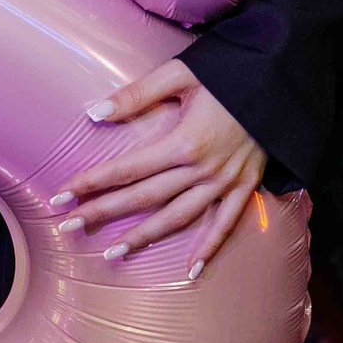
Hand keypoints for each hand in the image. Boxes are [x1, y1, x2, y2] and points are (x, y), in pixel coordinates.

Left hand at [55, 60, 265, 279]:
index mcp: (183, 141)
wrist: (282, 78)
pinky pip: (226, 225)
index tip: (61, 195)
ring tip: (111, 254)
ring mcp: (226, 182)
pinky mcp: (246, 186)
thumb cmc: (228, 71)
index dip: (91, 183)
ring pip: (177, 218)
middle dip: (103, 213)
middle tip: (68, 228)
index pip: (126, 169)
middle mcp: (202, 169)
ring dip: (143, 238)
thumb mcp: (180, 73)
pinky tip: (190, 271)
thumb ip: (136, 95)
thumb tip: (93, 113)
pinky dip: (209, 249)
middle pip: (144, 198)